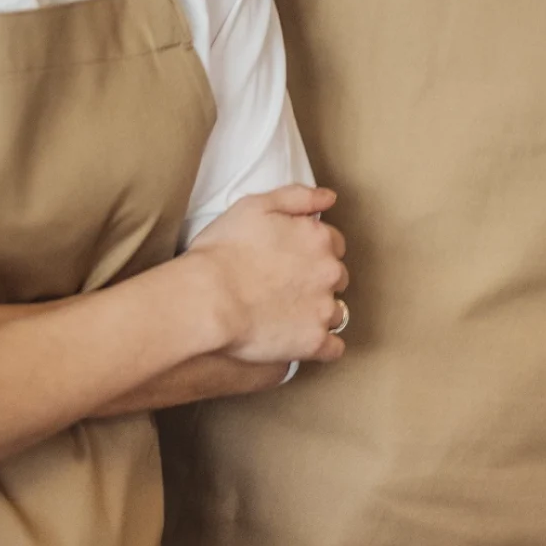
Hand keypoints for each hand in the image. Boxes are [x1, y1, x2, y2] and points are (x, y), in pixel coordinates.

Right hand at [187, 185, 349, 366]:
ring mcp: (323, 309)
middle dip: (317, 281)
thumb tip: (329, 197)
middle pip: (337, 277)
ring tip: (286, 316)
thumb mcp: (255, 205)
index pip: (333, 243)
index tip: (293, 259)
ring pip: (335, 312)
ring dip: (318, 313)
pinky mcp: (314, 342)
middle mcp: (329, 272)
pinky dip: (321, 345)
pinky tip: (300, 341)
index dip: (312, 250)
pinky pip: (333, 349)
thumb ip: (296, 196)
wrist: (208, 298)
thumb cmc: (223, 251)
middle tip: (285, 287)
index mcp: (317, 238)